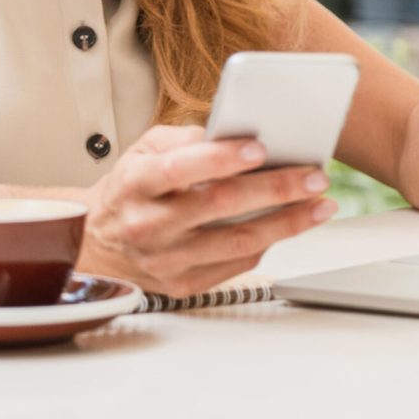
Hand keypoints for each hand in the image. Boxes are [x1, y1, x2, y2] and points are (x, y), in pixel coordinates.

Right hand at [80, 124, 336, 296]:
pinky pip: (236, 264)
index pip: (181, 169)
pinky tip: (290, 225)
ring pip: (237, 242)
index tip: (260, 147)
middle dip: (275, 189)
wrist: (98, 243)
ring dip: (287, 223)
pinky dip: (268, 243)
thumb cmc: (130, 188)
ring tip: (320, 204)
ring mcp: (166, 260)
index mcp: (136, 183)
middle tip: (314, 176)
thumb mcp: (143, 150)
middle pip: (220, 206)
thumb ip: (184, 138)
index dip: (221, 158)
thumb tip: (233, 132)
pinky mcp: (182, 285)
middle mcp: (148, 225)